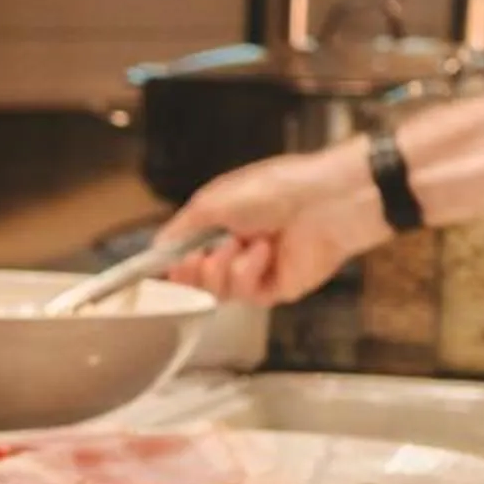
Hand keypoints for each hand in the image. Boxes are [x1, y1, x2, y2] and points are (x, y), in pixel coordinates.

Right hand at [159, 142, 390, 304]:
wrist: (326, 200)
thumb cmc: (274, 188)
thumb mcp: (213, 200)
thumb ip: (180, 228)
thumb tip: (157, 248)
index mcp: (221, 225)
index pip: (185, 255)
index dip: (172, 264)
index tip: (162, 265)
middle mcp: (237, 249)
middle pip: (197, 280)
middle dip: (192, 270)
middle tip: (198, 257)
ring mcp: (258, 271)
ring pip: (218, 291)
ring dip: (223, 268)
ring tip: (239, 244)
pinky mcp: (278, 288)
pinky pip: (247, 295)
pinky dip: (250, 273)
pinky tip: (264, 252)